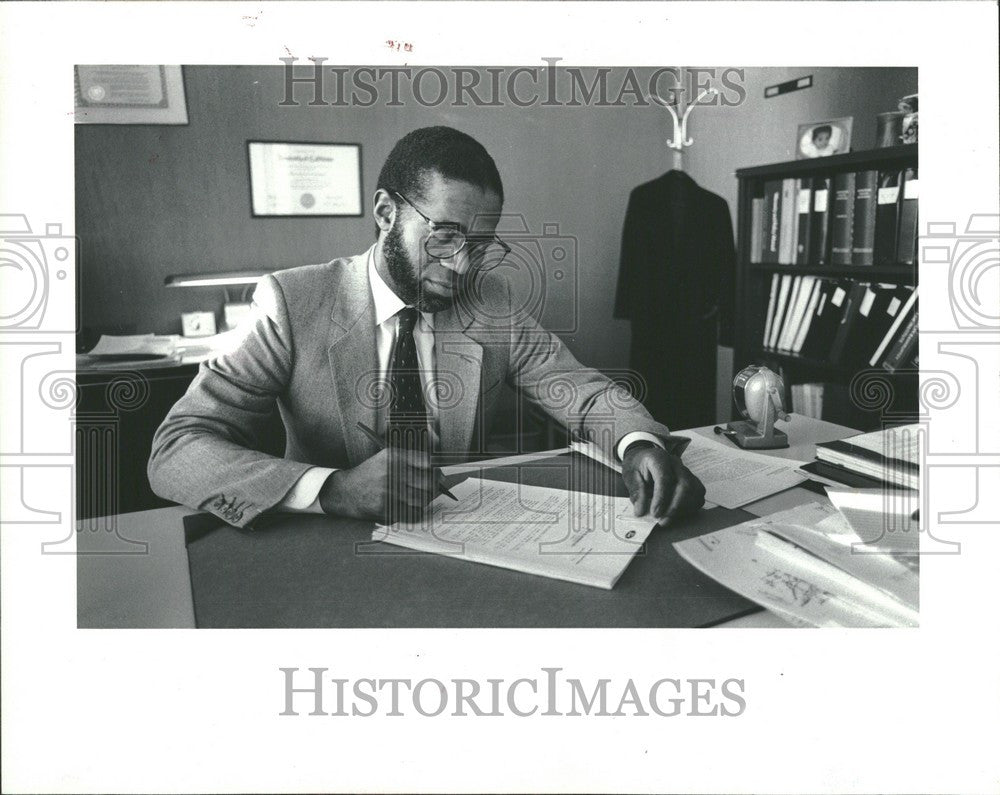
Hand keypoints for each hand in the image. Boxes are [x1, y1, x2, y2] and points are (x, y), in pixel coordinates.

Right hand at [318, 446, 436, 520]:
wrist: (345, 491)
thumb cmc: (370, 474)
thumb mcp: (386, 457)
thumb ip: (409, 459)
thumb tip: (436, 469)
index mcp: (394, 456)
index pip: (427, 462)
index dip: (436, 469)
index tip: (437, 473)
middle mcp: (392, 472)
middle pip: (429, 482)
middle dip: (434, 486)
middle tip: (433, 488)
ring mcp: (389, 491)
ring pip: (422, 499)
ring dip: (425, 500)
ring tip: (419, 497)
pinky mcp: (386, 507)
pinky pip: (411, 513)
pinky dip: (414, 511)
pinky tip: (409, 506)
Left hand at [622, 445, 705, 525]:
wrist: (646, 458)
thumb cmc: (638, 467)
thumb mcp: (630, 476)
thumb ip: (636, 492)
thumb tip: (641, 511)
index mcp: (659, 459)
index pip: (665, 478)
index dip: (661, 498)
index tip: (655, 514)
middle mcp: (676, 464)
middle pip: (685, 485)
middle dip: (675, 507)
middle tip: (662, 521)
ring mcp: (687, 472)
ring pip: (695, 491)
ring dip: (683, 509)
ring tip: (667, 519)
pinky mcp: (693, 481)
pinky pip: (698, 495)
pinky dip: (689, 508)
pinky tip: (676, 514)